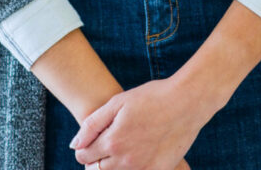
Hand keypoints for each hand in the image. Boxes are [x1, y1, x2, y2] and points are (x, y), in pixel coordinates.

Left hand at [70, 77, 205, 169]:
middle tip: (104, 145)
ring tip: (120, 149)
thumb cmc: (152, 97)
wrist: (186, 103)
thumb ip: (93, 124)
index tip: (90, 141)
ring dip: (111, 166)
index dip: (83, 148)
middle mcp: (125, 161)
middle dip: (95, 160)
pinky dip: (130, 168)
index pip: (84, 156)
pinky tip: (137, 154)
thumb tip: (74, 144)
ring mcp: (142, 169)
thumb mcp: (119, 102)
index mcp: (113, 142)